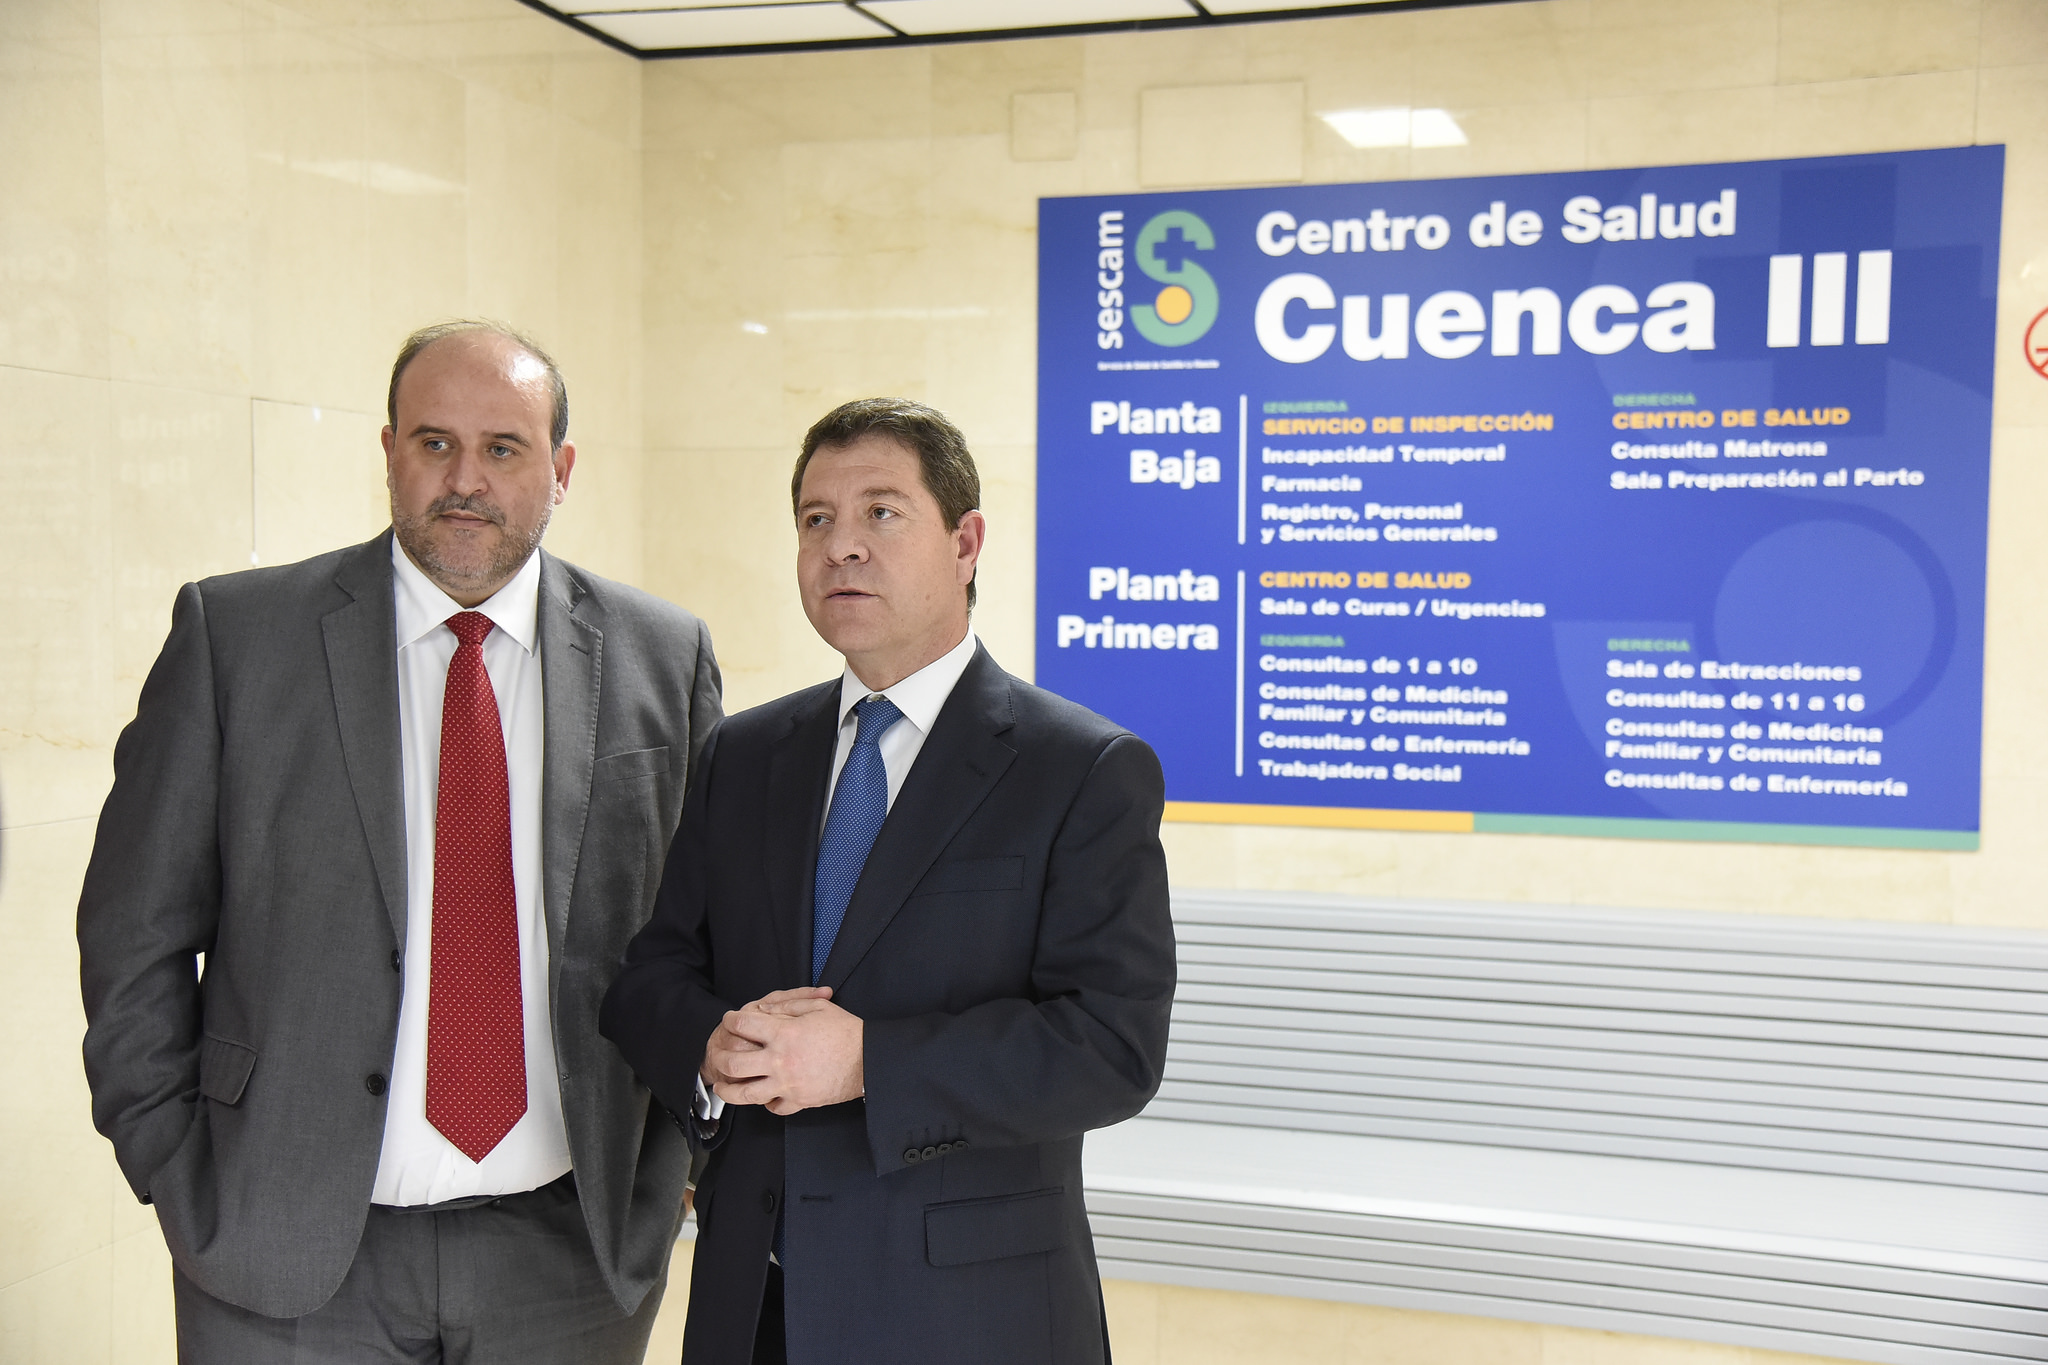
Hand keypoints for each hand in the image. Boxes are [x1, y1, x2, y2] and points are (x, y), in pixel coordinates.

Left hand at [706, 988, 864, 1115]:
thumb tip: (764, 1009)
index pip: (744, 1025)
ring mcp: (787, 1085)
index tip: (730, 1018)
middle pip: (734, 1064)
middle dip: (721, 1057)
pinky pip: (774, 1107)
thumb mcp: (817, 1006)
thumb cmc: (846, 1031)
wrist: (870, 1060)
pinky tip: (765, 1096)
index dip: (731, 1019)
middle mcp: (779, 1061)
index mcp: (783, 1034)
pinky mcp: (799, 1101)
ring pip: (746, 1094)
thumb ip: (787, 1005)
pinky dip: (766, 1103)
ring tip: (724, 1086)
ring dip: (730, 1090)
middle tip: (719, 1054)